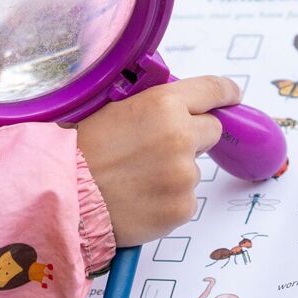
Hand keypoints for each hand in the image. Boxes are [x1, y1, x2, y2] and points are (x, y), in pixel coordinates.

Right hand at [76, 76, 239, 246]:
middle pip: (212, 130)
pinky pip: (184, 199)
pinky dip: (167, 200)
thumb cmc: (83, 150)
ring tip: (135, 178)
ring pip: (194, 169)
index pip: (213, 90)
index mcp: (163, 104)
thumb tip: (182, 105)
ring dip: (174, 172)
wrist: (65, 195)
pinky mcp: (182, 208)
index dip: (225, 93)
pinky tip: (139, 198)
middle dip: (194, 136)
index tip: (232, 96)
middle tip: (160, 147)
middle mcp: (181, 136)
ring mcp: (184, 175)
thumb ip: (156, 105)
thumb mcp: (116, 108)